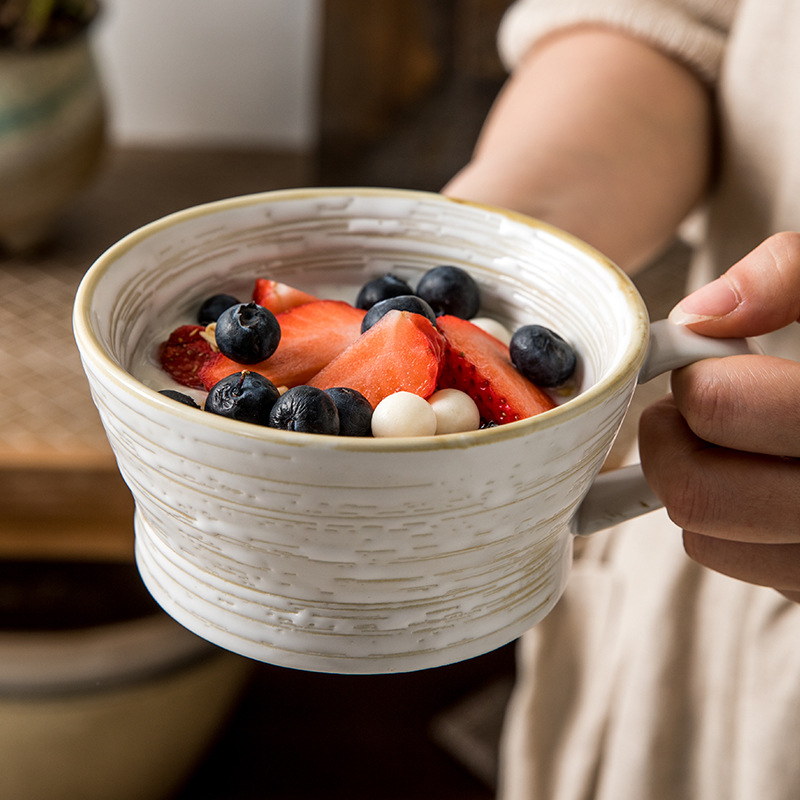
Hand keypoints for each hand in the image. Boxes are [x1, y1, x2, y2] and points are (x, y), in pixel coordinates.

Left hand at [639, 232, 799, 601]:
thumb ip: (789, 276)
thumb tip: (698, 315)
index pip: (723, 408)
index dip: (696, 377)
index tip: (705, 360)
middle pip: (698, 492)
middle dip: (672, 437)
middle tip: (693, 403)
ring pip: (704, 538)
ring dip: (694, 480)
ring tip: (733, 439)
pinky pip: (733, 563)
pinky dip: (726, 523)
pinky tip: (768, 480)